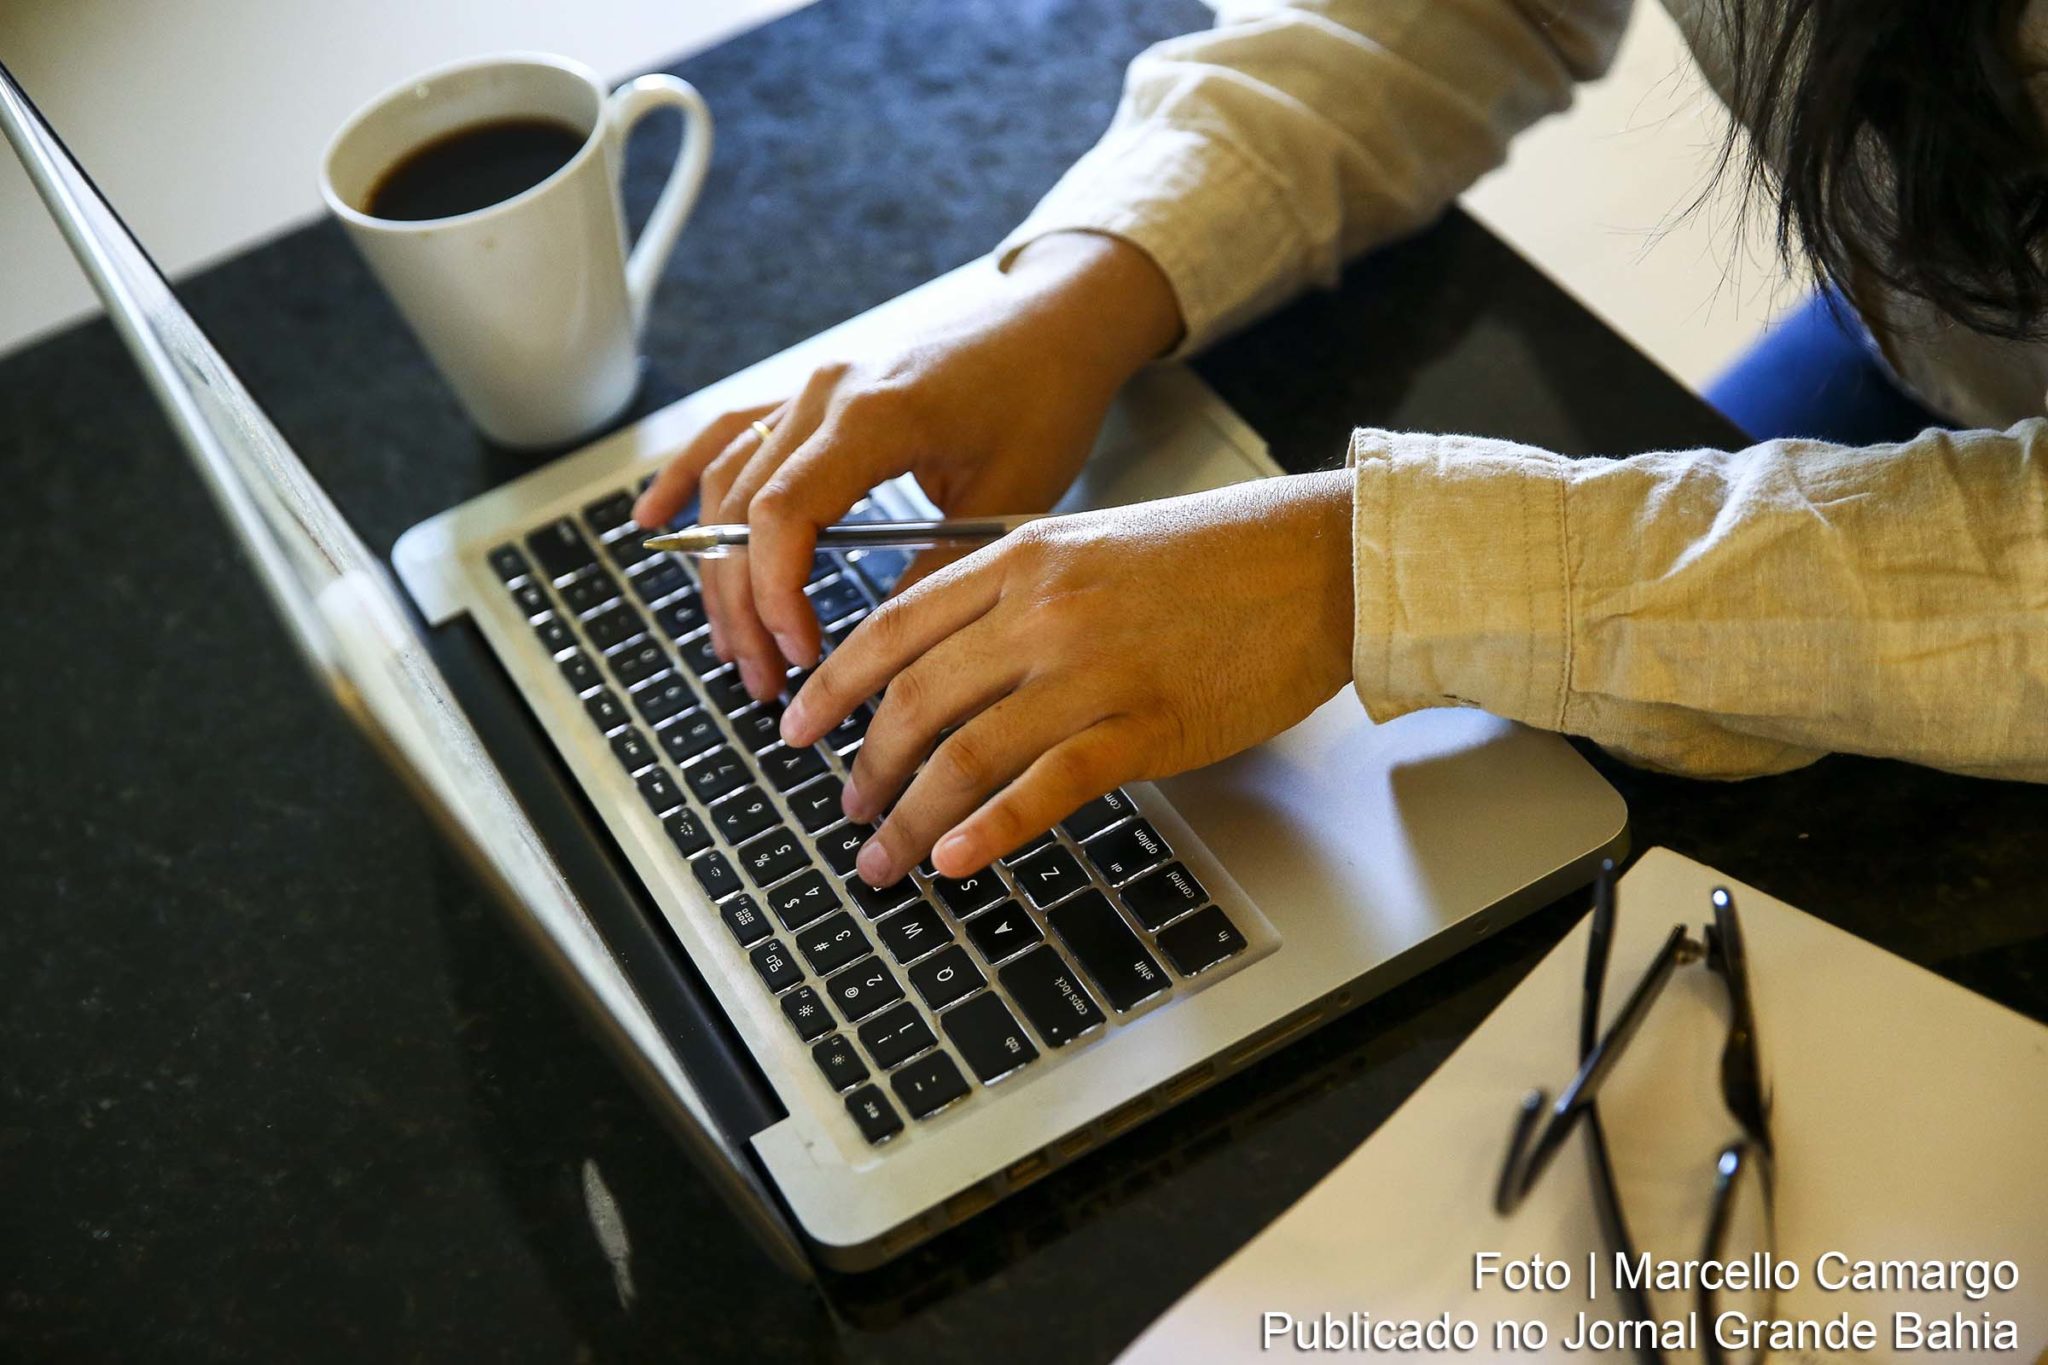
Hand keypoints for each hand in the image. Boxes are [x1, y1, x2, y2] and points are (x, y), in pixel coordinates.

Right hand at [632, 232, 1182, 701]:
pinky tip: (652, 521)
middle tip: (765, 678)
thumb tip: (885, 651)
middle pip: (743, 509)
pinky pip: (731, 433)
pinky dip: (687, 478)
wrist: (1057, 322)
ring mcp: (812, 388)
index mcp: (873, 416)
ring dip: (721, 568)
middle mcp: (826, 393)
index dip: (774, 594)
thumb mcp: (1009, 498)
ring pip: (729, 481)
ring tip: (735, 643)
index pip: (784, 515)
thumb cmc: (1046, 397)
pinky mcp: (814, 392)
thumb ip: (937, 571)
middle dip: (743, 604)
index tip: (799, 655)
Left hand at [779, 470, 1356, 884]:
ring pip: (966, 751)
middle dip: (865, 765)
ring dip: (910, 817)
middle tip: (846, 808)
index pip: (895, 626)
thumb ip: (1020, 591)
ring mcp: (1092, 669)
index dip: (833, 684)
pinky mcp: (1146, 725)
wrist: (1320, 561)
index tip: (799, 724)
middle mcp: (1043, 610)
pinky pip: (1047, 785)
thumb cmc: (1219, 555)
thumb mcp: (1096, 543)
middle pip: (916, 697)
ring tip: (884, 858)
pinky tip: (956, 859)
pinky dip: (990, 828)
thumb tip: (954, 657)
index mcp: (1023, 556)